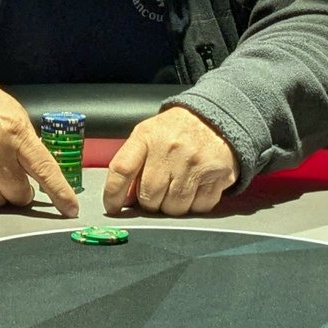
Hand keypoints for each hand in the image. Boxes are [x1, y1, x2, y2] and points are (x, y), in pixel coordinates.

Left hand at [102, 106, 237, 215]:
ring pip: (174, 207)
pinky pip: (199, 207)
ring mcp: (195, 162)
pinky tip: (194, 189)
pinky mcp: (216, 175)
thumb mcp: (148, 136)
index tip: (112, 207)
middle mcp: (170, 148)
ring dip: (172, 206)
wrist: (214, 120)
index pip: (122, 169)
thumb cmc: (175, 132)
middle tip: (155, 195)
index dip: (113, 194)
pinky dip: (194, 205)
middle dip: (149, 202)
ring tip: (176, 189)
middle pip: (149, 196)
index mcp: (147, 136)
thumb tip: (122, 198)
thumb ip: (132, 163)